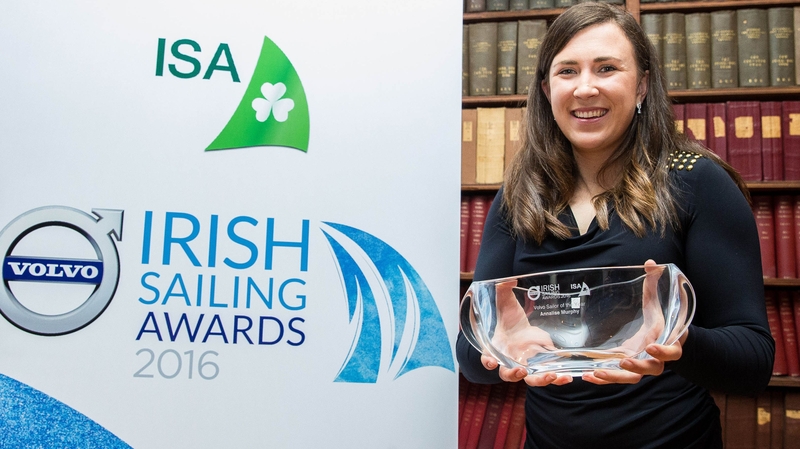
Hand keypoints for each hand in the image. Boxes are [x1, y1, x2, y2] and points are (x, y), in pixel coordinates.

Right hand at [480, 279, 572, 386]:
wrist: (524, 327)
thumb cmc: (511, 319)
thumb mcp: (506, 303)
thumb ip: (503, 291)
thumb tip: (507, 278)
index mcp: (498, 347)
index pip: (488, 357)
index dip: (488, 361)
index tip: (491, 362)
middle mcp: (511, 359)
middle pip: (508, 374)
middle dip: (513, 374)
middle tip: (521, 370)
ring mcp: (527, 365)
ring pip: (530, 380)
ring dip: (539, 380)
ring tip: (550, 376)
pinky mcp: (542, 366)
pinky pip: (548, 376)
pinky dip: (557, 380)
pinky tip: (567, 377)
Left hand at [582, 260, 686, 384]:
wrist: (661, 339)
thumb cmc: (660, 320)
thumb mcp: (657, 302)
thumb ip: (654, 284)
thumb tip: (649, 263)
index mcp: (666, 342)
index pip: (670, 351)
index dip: (663, 352)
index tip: (651, 346)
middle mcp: (655, 358)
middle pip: (650, 369)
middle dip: (638, 366)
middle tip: (624, 360)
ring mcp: (639, 365)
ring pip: (631, 378)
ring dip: (615, 377)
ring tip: (597, 373)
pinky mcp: (625, 369)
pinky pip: (616, 377)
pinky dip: (603, 378)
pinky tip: (587, 376)